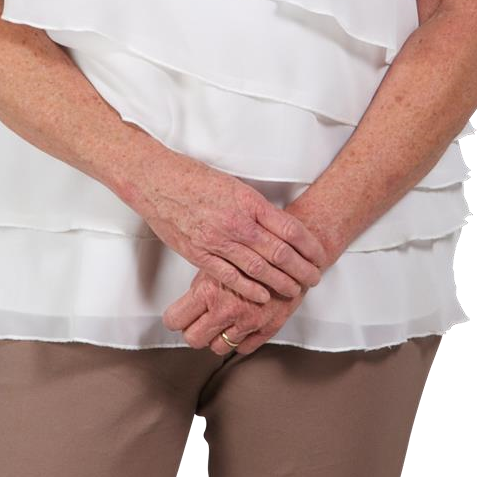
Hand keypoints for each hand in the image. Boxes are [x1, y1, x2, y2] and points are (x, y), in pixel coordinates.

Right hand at [135, 147, 327, 308]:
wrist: (157, 181)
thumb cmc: (194, 179)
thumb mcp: (234, 186)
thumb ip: (255, 208)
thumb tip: (278, 225)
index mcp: (250, 202)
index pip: (290, 229)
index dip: (309, 246)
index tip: (319, 255)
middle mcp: (237, 223)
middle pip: (280, 252)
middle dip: (302, 269)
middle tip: (314, 279)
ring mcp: (218, 240)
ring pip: (258, 268)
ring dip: (280, 282)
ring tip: (294, 291)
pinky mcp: (199, 254)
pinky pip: (230, 276)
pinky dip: (249, 289)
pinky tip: (263, 296)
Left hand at [162, 267, 308, 356]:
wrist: (292, 252)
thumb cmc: (254, 253)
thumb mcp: (219, 261)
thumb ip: (202, 284)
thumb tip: (187, 300)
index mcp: (208, 292)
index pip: (175, 320)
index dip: (176, 318)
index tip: (179, 316)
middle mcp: (226, 310)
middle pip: (193, 339)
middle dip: (194, 331)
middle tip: (199, 321)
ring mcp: (247, 322)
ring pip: (217, 347)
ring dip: (217, 337)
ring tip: (221, 323)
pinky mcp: (267, 328)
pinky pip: (244, 348)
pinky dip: (239, 341)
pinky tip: (240, 326)